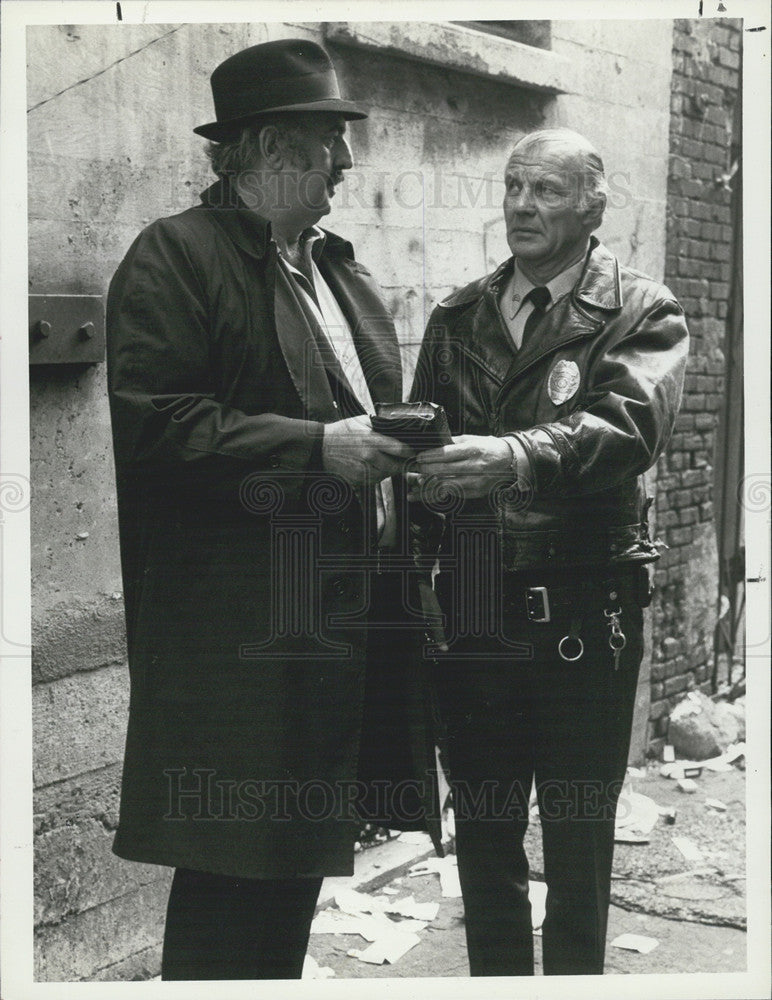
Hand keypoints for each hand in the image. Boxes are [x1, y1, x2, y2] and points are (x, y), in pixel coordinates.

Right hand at [322, 415, 414, 485]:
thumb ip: (380, 424)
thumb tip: (398, 426)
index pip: (399, 449)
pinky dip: (379, 474)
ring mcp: (363, 470)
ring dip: (391, 470)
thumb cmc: (341, 432)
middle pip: (396, 466)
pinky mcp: (358, 479)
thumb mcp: (361, 421)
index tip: (415, 452)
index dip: (410, 453)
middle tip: (407, 460)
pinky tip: (375, 465)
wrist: (321, 447)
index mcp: (371, 440)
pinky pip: (376, 479)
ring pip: (387, 474)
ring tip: (389, 461)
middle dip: (403, 464)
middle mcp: (368, 456)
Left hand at [411, 434, 526, 499]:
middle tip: (415, 469)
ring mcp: (476, 482)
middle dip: (426, 470)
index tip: (419, 457)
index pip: (446, 454)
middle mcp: (475, 467)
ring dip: (429, 485)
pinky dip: (438, 494)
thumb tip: (433, 444)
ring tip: (416, 483)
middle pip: (444, 470)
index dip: (430, 456)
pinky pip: (453, 494)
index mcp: (473, 450)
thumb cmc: (489, 448)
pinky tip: (425, 494)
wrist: (511, 462)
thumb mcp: (473, 439)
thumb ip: (453, 442)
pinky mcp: (476, 492)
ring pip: (446, 485)